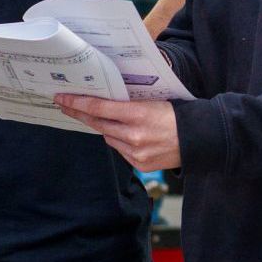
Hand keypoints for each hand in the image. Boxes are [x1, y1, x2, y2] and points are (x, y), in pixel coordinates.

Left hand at [54, 95, 181, 171]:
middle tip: (64, 104)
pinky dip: (118, 140)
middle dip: (79, 113)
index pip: (99, 108)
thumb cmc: (176, 114)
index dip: (77, 103)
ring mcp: (135, 152)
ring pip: (107, 136)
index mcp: (138, 114)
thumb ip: (127, 104)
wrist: (199, 139)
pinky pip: (119, 149)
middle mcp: (134, 135)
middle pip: (97, 123)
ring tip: (103, 118)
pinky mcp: (139, 164)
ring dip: (103, 127)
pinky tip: (126, 134)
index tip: (62, 98)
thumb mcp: (152, 101)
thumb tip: (103, 101)